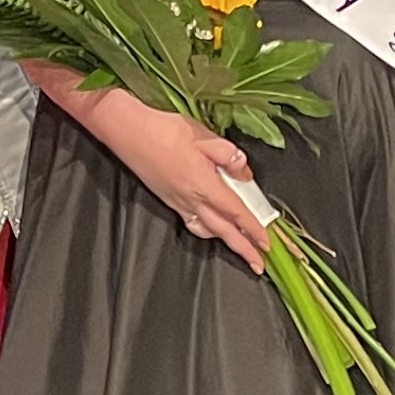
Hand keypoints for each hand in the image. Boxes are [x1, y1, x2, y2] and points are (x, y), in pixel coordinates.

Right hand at [86, 89, 267, 271]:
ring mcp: (177, 201)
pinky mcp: (167, 198)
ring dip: (224, 240)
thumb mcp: (203, 136)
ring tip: (238, 246)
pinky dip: (205, 229)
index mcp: (204, 184)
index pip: (236, 213)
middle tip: (258, 264)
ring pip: (207, 229)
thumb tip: (243, 171)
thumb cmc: (163, 130)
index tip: (266, 243)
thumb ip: (228, 155)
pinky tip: (209, 227)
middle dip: (243, 249)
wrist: (127, 132)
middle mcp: (191, 198)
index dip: (254, 229)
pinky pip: (191, 222)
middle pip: (223, 230)